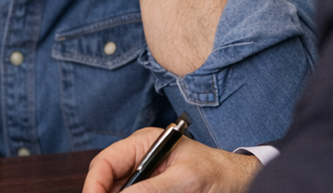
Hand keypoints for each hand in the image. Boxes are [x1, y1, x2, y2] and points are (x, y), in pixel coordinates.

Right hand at [83, 127, 261, 192]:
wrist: (238, 184)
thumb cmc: (217, 174)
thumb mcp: (185, 181)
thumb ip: (151, 190)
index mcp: (143, 144)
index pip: (105, 162)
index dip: (94, 184)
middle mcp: (138, 161)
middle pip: (106, 182)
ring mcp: (144, 179)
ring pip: (118, 192)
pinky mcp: (151, 191)